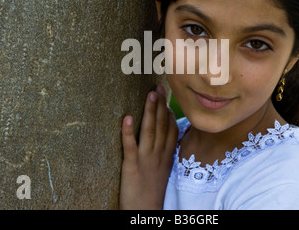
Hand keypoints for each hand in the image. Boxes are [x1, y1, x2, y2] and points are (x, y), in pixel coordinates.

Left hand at [119, 85, 177, 209]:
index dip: (169, 111)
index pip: (171, 128)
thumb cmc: (152, 189)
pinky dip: (128, 132)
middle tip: (159, 86)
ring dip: (150, 112)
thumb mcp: (163, 168)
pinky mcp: (132, 167)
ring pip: (149, 131)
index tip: (166, 95)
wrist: (145, 210)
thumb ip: (164, 150)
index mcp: (166, 155)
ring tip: (150, 95)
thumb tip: (164, 134)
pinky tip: (128, 118)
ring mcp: (146, 160)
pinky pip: (130, 147)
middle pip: (161, 125)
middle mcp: (159, 154)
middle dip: (161, 105)